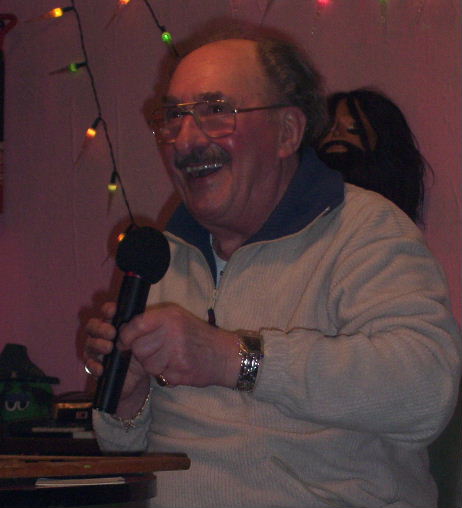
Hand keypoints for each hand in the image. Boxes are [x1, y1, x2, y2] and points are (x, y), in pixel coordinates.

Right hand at [84, 302, 149, 409]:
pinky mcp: (95, 367)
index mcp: (115, 323)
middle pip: (92, 326)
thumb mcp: (146, 337)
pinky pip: (89, 365)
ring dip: (97, 344)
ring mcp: (97, 351)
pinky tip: (101, 367)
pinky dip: (94, 366)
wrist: (140, 376)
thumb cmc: (142, 351)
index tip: (113, 311)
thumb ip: (140, 326)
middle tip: (112, 333)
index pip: (107, 312)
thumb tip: (133, 321)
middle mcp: (102, 335)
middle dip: (100, 328)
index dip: (108, 310)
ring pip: (89, 344)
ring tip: (109, 348)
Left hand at [117, 302, 240, 388]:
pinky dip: (165, 374)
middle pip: (138, 348)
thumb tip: (124, 331)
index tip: (125, 342)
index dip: (126, 336)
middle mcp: (172, 331)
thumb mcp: (177, 318)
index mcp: (169, 316)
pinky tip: (178, 367)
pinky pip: (160, 376)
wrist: (224, 354)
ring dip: (154, 366)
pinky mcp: (180, 370)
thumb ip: (153, 322)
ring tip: (169, 359)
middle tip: (156, 352)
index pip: (136, 325)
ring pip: (147, 365)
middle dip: (142, 354)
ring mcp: (177, 351)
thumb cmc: (198, 336)